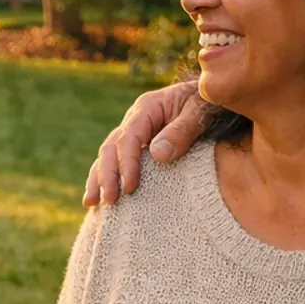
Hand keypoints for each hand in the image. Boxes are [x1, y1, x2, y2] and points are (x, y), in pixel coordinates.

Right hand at [83, 81, 210, 206]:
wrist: (212, 100)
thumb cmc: (208, 105)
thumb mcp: (201, 112)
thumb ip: (182, 130)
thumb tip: (156, 154)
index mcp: (148, 108)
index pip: (129, 137)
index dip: (127, 163)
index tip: (130, 187)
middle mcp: (134, 120)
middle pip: (112, 147)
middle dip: (108, 175)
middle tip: (110, 201)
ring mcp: (133, 133)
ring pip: (107, 155)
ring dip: (99, 179)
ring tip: (92, 203)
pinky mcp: (136, 147)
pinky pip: (115, 162)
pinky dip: (105, 178)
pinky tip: (98, 199)